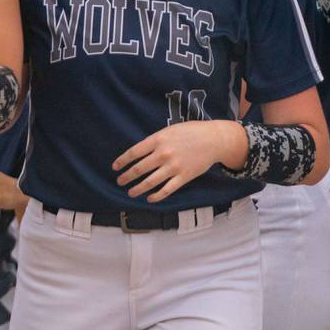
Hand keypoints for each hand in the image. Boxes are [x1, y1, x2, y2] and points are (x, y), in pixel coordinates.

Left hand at [113, 121, 242, 202]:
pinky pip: (167, 190)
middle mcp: (163, 154)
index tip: (115, 167)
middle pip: (138, 169)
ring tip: (130, 192)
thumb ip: (154, 141)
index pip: (133, 152)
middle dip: (126, 177)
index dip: (122, 161)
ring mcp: (173, 167)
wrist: (214, 139)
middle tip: (119, 181)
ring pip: (150, 182)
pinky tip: (149, 198)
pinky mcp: (184, 177)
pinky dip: (156, 196)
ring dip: (137, 189)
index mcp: (158, 140)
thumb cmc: (191, 132)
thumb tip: (138, 153)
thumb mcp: (169, 131)